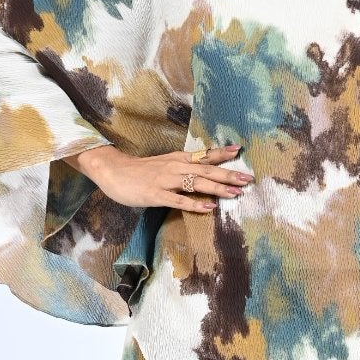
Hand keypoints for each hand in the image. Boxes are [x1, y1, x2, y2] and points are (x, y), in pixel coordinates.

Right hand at [73, 141, 251, 214]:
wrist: (113, 171)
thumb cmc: (140, 171)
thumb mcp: (164, 164)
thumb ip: (183, 168)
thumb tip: (203, 173)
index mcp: (178, 159)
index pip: (204, 155)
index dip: (221, 153)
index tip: (239, 150)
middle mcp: (175, 167)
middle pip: (206, 170)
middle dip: (228, 174)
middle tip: (247, 179)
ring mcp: (165, 180)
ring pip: (196, 183)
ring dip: (217, 188)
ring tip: (235, 193)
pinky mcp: (156, 194)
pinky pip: (178, 200)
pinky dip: (195, 204)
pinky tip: (209, 208)